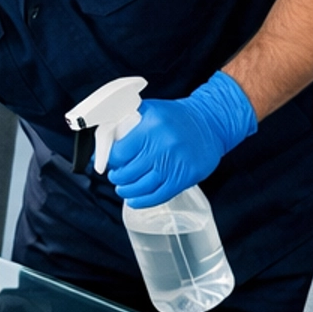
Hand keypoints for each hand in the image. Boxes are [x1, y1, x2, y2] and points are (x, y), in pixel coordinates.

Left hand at [105, 71, 256, 208]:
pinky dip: (143, 201)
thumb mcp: (149, 110)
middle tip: (116, 175)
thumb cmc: (177, 117)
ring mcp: (175, 164)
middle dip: (117, 177)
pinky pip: (158, 196)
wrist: (210, 123)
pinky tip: (134, 200)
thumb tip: (102, 141)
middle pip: (128, 173)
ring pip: (141, 187)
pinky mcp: (185, 178)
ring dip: (127, 191)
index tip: (108, 161)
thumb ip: (126, 122)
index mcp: (151, 127)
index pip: (119, 153)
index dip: (109, 160)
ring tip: (123, 187)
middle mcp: (163, 146)